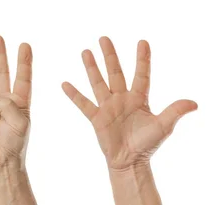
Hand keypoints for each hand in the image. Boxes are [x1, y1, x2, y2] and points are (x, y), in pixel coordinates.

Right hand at [0, 35, 32, 168]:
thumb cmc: (15, 143)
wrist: (0, 160)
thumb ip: (7, 104)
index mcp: (22, 101)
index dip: (24, 61)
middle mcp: (6, 99)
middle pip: (3, 71)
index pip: (23, 76)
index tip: (25, 45)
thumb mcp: (20, 121)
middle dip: (0, 55)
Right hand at [62, 37, 197, 169]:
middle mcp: (122, 99)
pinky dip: (74, 95)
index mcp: (139, 99)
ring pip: (98, 83)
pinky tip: (65, 84)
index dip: (142, 59)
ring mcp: (108, 107)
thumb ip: (174, 112)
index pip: (141, 74)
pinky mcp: (97, 118)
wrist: (130, 161)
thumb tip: (194, 103)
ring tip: (85, 51)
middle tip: (104, 38)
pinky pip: (84, 104)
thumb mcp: (163, 126)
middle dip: (110, 55)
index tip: (142, 42)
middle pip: (115, 72)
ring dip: (91, 68)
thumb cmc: (147, 145)